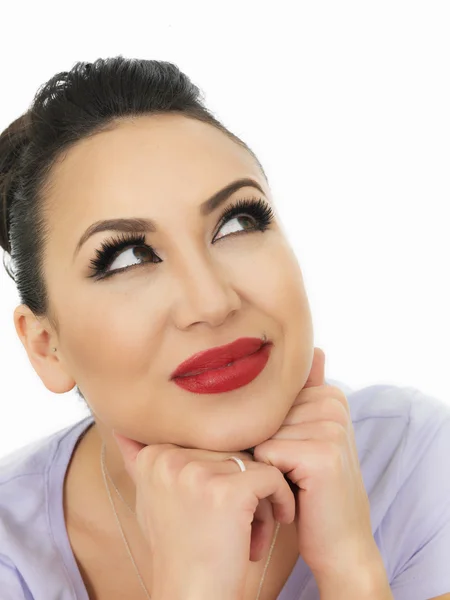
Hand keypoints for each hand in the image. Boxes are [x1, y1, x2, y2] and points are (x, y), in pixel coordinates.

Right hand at [112, 430, 295, 599]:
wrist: (192, 598)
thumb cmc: (179, 550)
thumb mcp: (150, 500)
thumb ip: (140, 460)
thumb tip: (120, 428)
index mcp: (153, 456)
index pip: (210, 442)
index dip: (222, 474)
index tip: (217, 508)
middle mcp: (169, 458)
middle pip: (232, 450)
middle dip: (243, 484)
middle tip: (237, 523)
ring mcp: (196, 473)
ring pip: (253, 463)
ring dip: (260, 496)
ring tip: (248, 530)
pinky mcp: (228, 491)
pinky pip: (272, 477)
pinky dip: (281, 500)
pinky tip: (274, 525)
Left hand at [252, 347, 377, 580]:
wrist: (341, 545)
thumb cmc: (313, 491)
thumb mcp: (305, 440)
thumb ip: (299, 399)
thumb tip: (312, 352)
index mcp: (331, 396)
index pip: (268, 399)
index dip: (269, 432)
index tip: (294, 456)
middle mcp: (334, 405)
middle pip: (263, 414)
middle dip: (266, 446)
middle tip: (294, 473)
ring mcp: (331, 427)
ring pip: (261, 433)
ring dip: (267, 463)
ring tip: (295, 482)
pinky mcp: (322, 454)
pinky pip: (266, 453)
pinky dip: (270, 478)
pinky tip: (295, 493)